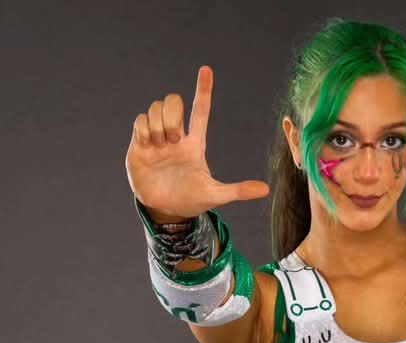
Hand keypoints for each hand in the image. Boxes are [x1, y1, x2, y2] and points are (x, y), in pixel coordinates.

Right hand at [124, 66, 269, 220]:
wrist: (164, 210)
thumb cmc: (190, 200)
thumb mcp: (215, 196)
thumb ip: (238, 190)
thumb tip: (266, 190)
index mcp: (195, 143)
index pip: (201, 109)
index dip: (203, 89)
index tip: (206, 70)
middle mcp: (177, 135)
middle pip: (174, 101)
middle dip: (173, 115)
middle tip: (173, 140)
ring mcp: (158, 137)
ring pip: (156, 107)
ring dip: (158, 125)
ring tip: (159, 147)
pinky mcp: (140, 142)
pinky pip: (139, 119)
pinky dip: (143, 130)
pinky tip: (147, 146)